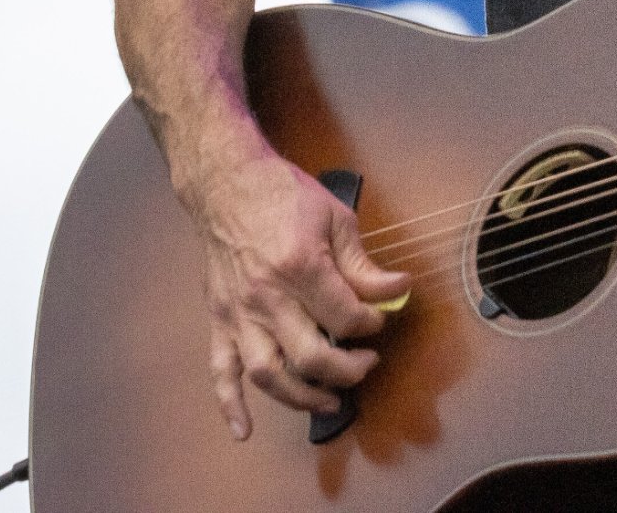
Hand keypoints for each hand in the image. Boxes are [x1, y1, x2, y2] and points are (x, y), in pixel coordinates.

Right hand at [186, 145, 411, 439]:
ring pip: (268, 375)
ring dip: (301, 397)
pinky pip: (220, 371)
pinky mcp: (219, 321)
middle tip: (367, 364)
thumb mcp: (337, 218)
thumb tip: (397, 291)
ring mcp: (238, 314)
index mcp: (299, 266)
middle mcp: (265, 297)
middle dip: (347, 369)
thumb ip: (364, 264)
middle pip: (310, 356)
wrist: (228, 186)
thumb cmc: (285, 196)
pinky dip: (229, 405)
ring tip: (330, 401)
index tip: (379, 318)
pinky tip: (244, 430)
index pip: (345, 316)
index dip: (370, 326)